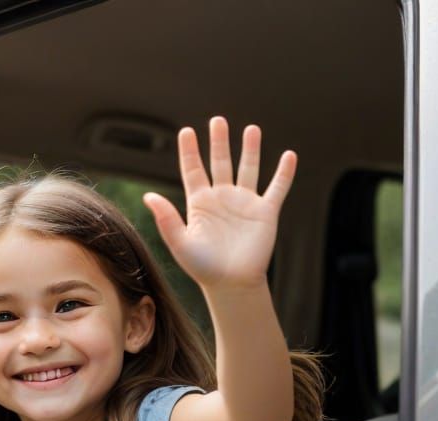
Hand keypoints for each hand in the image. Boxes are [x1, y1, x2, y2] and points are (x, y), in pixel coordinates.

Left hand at [144, 117, 295, 292]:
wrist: (231, 284)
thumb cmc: (203, 267)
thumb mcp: (180, 242)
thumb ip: (166, 219)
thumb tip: (148, 196)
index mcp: (200, 203)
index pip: (193, 170)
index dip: (190, 151)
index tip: (186, 132)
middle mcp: (222, 198)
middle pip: (220, 162)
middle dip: (219, 141)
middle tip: (218, 120)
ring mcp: (244, 203)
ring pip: (248, 169)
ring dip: (250, 149)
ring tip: (251, 128)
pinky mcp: (265, 212)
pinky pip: (277, 188)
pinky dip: (284, 173)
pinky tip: (289, 155)